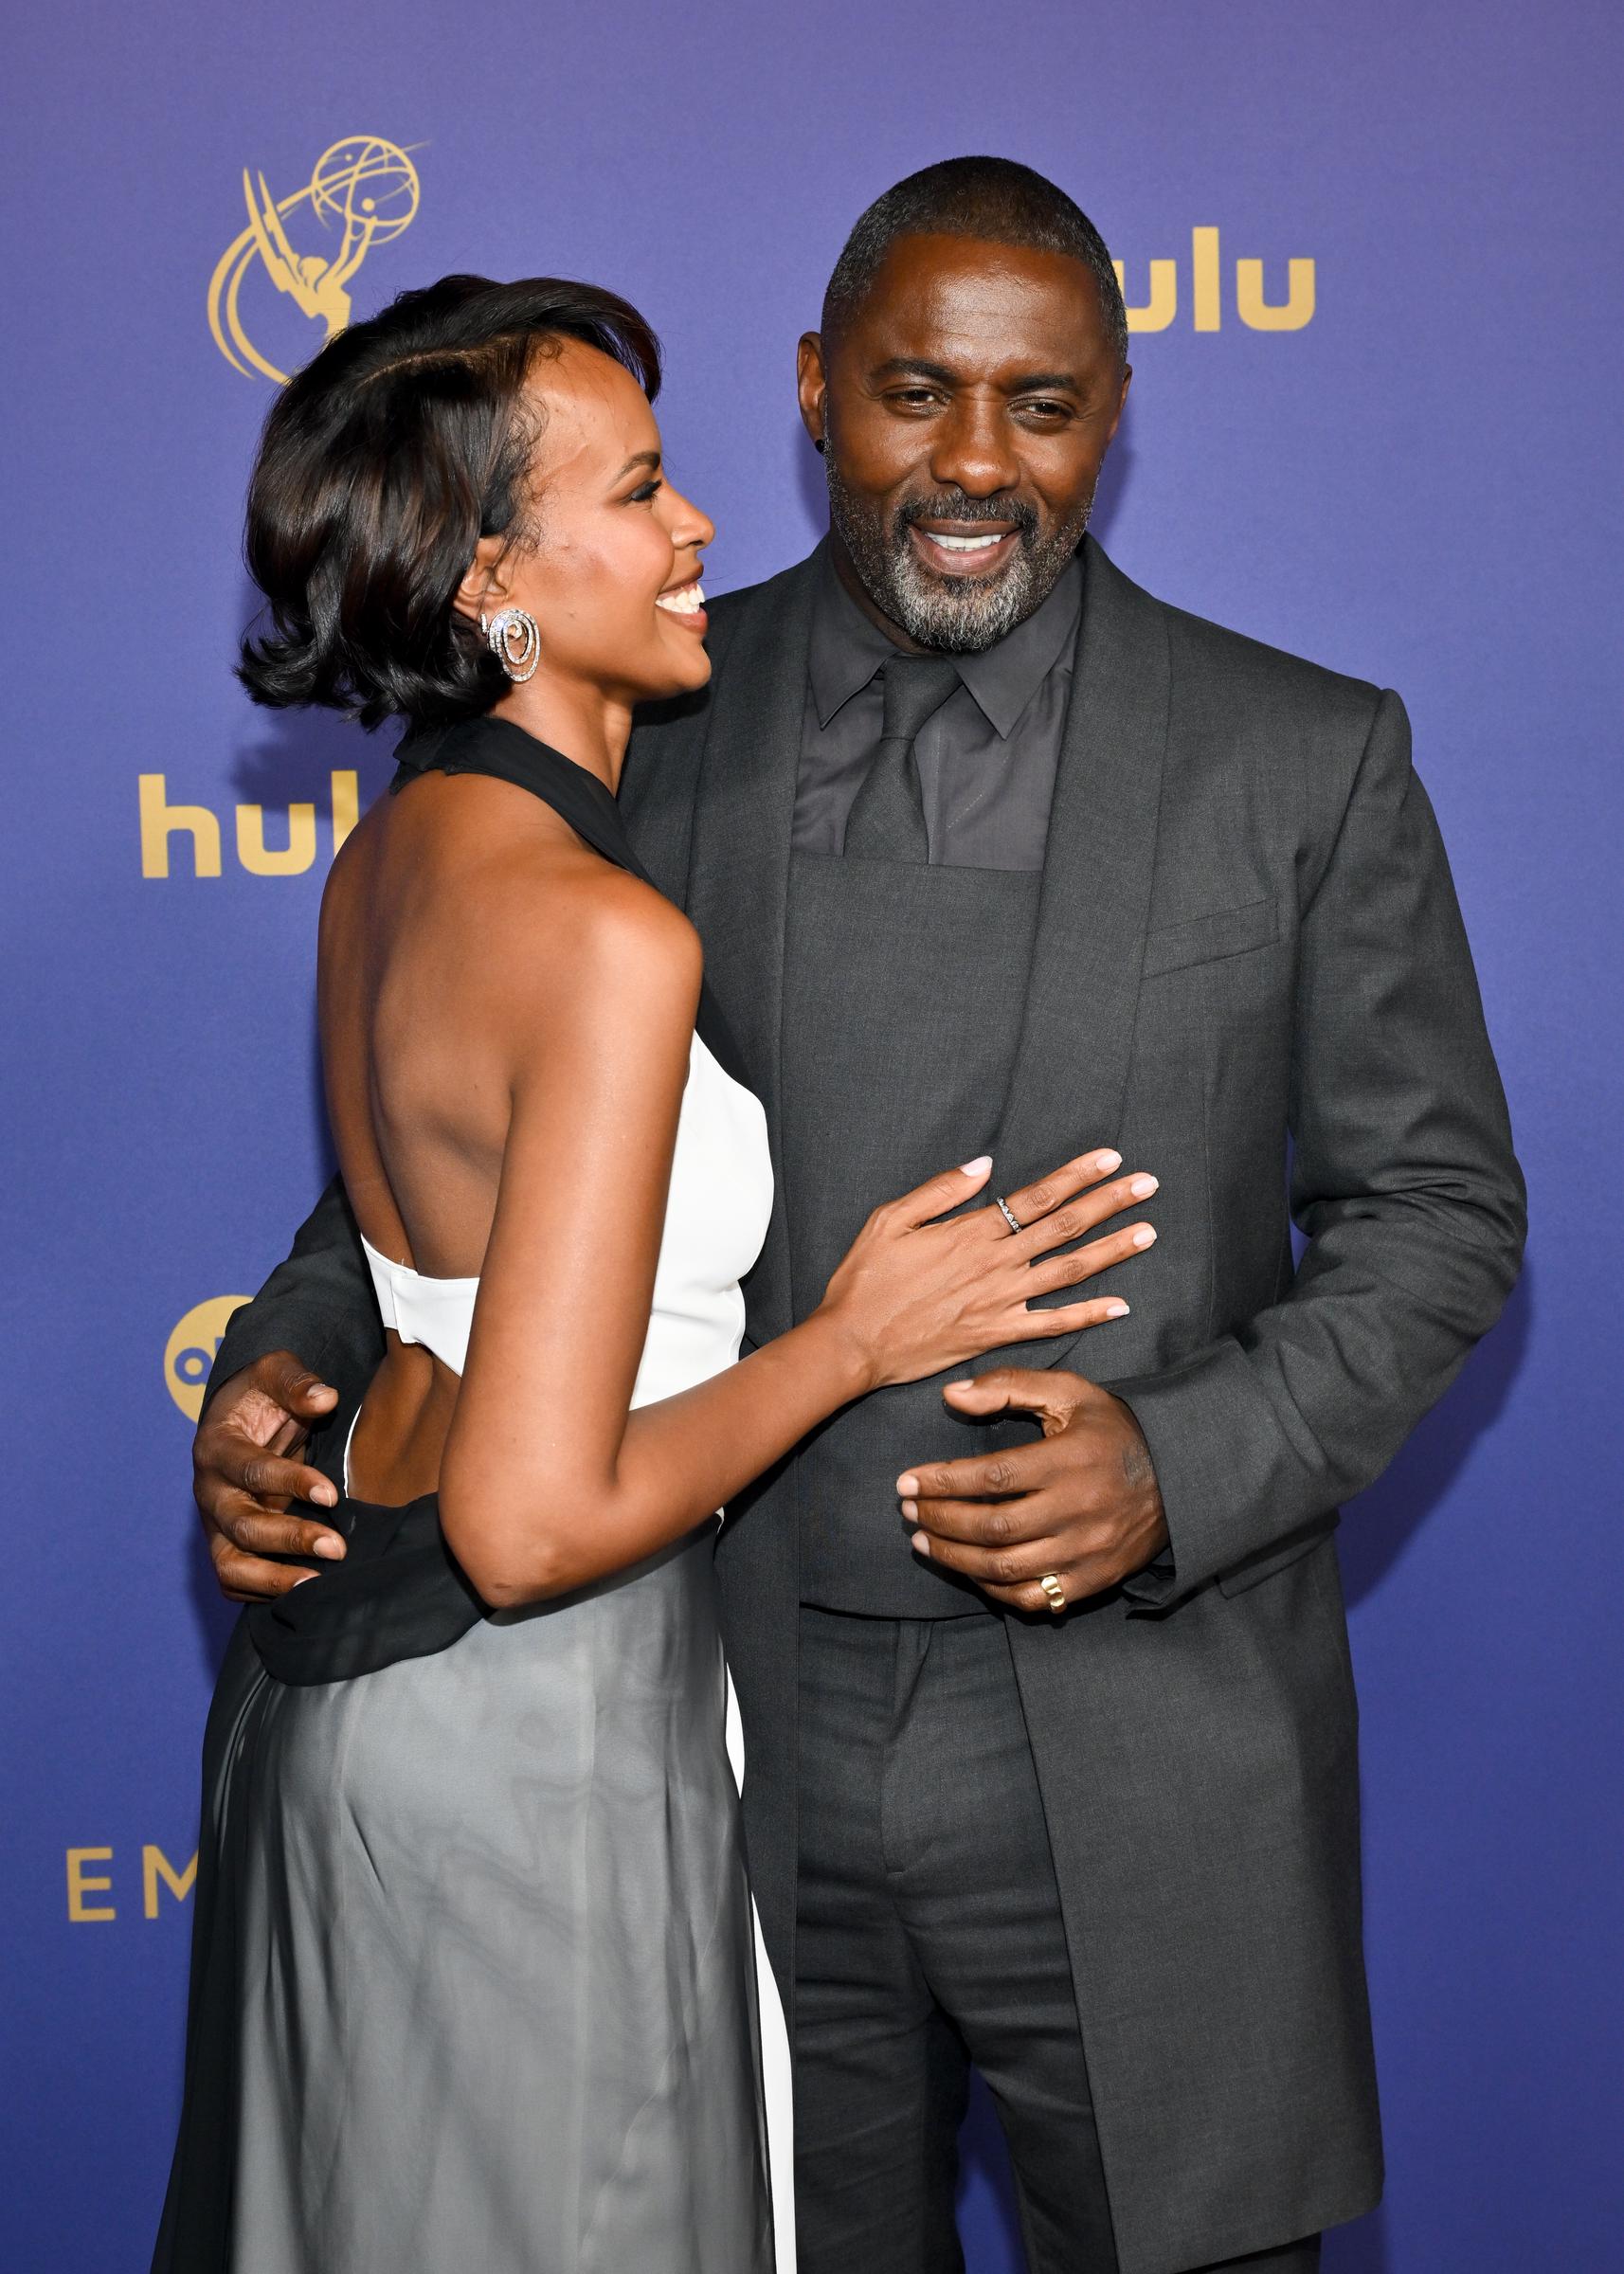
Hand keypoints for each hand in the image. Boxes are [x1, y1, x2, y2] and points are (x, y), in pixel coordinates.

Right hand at [193, 1352, 347, 1600]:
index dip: (290, 1482)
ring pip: (229, 1566)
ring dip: (273, 1580)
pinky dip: (262, 1593)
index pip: (251, 1471)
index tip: (331, 1493)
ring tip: (318, 1584)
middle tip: (338, 1548)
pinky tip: (304, 1592)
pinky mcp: (223, 1545)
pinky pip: (233, 1582)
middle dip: (289, 1539)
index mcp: (216, 1446)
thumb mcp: (274, 1371)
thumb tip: (325, 1398)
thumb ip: (297, 1381)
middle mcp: (209, 1491)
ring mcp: (213, 1524)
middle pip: (241, 1526)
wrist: (238, 1420)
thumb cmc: (260, 1395)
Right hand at [817, 1149, 1157, 1392]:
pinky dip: (1088, 1314)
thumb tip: (983, 1164)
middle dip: (1109, 1202)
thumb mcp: (889, 1219)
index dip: (1077, 1175)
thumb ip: (939, 1190)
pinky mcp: (997, 1335)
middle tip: (1147, 1184)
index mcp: (971, 1230)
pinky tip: (1120, 1304)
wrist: (853, 1344)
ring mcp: (1001, 1300)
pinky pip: (1053, 1323)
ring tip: (1148, 1231)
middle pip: (1065, 1225)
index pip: (1037, 1195)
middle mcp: (995, 1262)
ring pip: (1069, 1270)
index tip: (1110, 1157)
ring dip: (1112, 1249)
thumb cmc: (865, 1280)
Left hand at [898, 1368, 1168, 1613]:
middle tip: (908, 1512)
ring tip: (923, 1541)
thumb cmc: (1113, 1429)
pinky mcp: (1094, 1579)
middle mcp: (1078, 1510)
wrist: (1180, 1476)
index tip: (906, 1481)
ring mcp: (1086, 1551)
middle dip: (939, 1521)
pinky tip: (968, 1570)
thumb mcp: (1069, 1392)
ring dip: (954, 1558)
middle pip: (991, 1528)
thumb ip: (1009, 1386)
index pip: (990, 1478)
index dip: (941, 1482)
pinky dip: (993, 1590)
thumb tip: (951, 1395)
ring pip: (1005, 1568)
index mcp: (1068, 1460)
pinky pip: (1033, 1598)